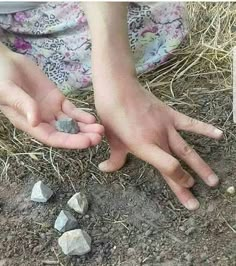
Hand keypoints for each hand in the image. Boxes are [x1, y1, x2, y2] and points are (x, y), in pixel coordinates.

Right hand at [0, 46, 103, 148]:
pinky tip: (92, 118)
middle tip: (99, 137)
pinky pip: (71, 110)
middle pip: (66, 133)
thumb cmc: (0, 79)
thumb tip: (35, 122)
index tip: (87, 142)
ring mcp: (51, 110)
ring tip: (101, 129)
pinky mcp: (57, 99)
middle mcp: (43, 121)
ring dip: (86, 128)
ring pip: (71, 123)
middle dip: (82, 137)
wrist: (5, 62)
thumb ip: (23, 105)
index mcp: (30, 124)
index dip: (70, 141)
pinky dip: (82, 115)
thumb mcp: (8, 91)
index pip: (53, 138)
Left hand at [94, 76, 222, 209]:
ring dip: (200, 165)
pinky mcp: (170, 115)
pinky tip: (219, 134)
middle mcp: (158, 139)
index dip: (178, 182)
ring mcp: (166, 126)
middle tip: (197, 202)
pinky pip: (190, 123)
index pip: (167, 168)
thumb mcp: (111, 140)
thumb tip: (105, 169)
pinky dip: (204, 129)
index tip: (186, 191)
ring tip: (213, 180)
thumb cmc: (112, 115)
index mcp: (143, 147)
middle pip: (178, 164)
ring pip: (187, 149)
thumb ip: (114, 158)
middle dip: (187, 184)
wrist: (118, 89)